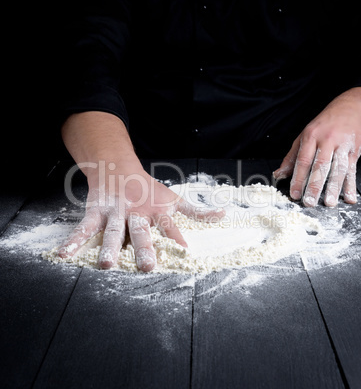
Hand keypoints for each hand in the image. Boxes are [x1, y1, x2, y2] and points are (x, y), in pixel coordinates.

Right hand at [58, 164, 223, 270]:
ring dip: (109, 247)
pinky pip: (85, 228)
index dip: (176, 237)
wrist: (119, 167)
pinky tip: (64, 255)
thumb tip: (224, 216)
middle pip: (140, 231)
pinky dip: (74, 241)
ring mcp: (114, 212)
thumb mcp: (173, 198)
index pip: (168, 226)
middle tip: (146, 266)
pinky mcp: (96, 211)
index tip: (184, 251)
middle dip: (143, 248)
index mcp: (155, 210)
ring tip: (106, 264)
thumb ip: (196, 211)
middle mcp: (136, 212)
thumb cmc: (148, 189)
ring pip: (112, 231)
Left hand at [273, 87, 360, 206]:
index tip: (294, 194)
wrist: (350, 109)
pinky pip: (353, 170)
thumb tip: (278, 175)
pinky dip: (351, 185)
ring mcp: (343, 145)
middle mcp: (327, 140)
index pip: (303, 160)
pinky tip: (349, 198)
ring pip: (338, 169)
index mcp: (311, 136)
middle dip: (314, 185)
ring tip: (329, 203)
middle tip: (309, 202)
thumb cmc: (323, 126)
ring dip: (333, 188)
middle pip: (320, 166)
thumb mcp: (304, 137)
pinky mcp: (355, 150)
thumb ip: (291, 157)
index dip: (298, 178)